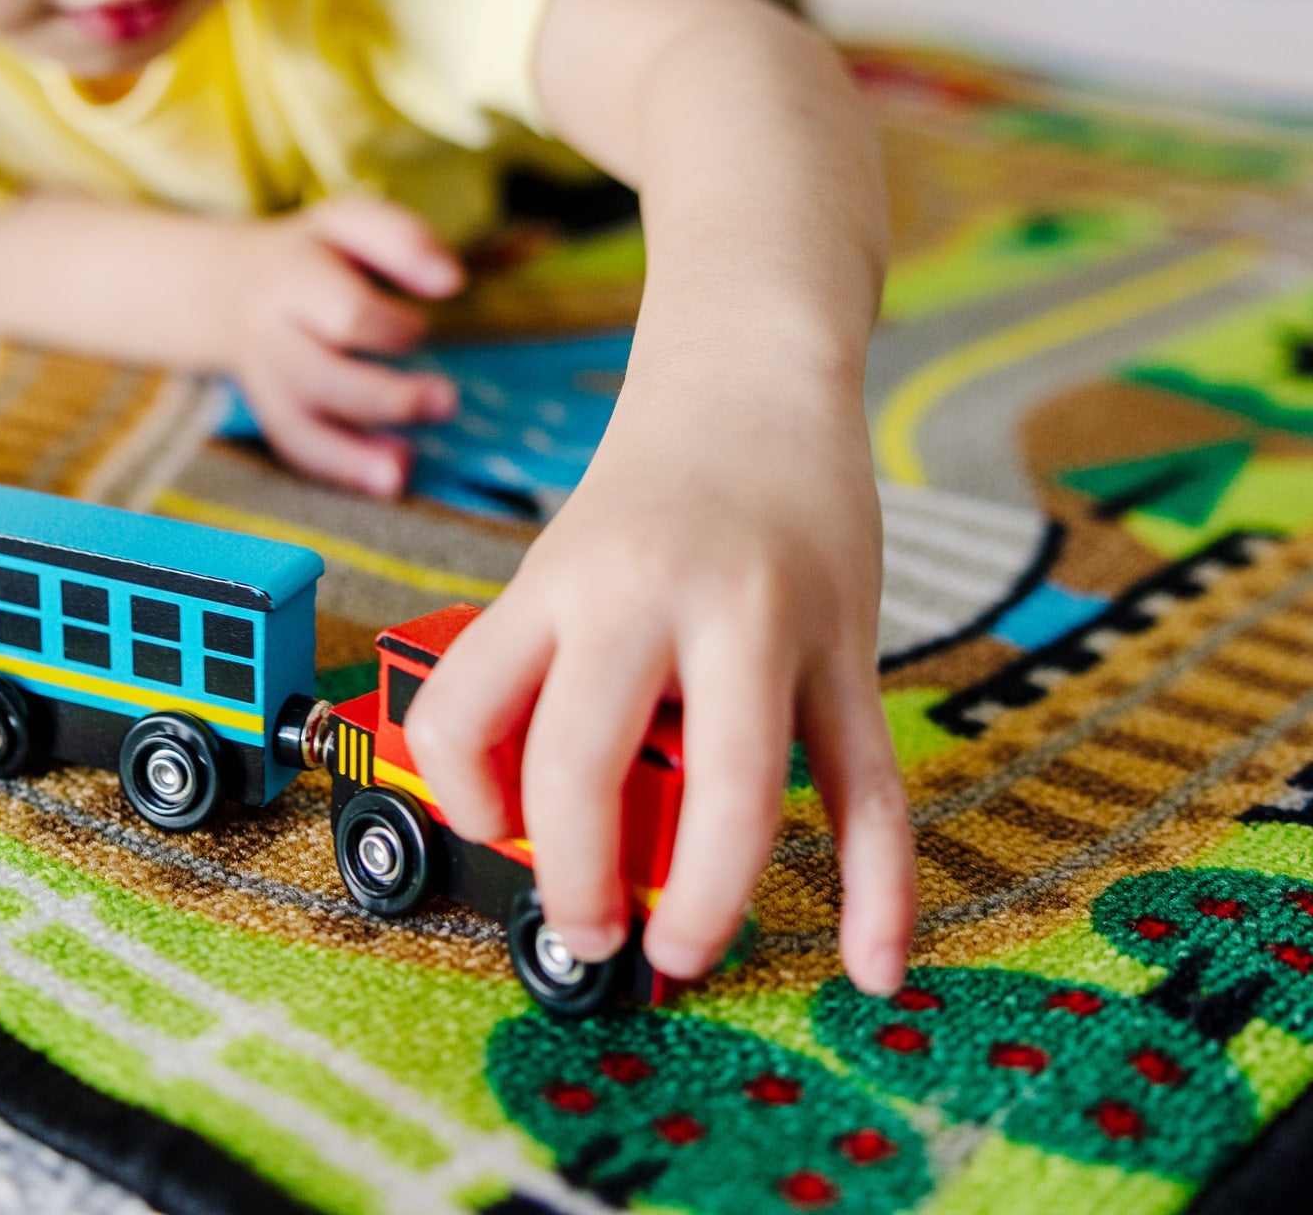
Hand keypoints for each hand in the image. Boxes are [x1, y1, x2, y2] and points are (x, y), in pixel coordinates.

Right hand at [223, 195, 464, 496]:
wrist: (226, 286)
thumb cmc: (313, 254)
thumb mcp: (351, 222)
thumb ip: (403, 239)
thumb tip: (451, 280)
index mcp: (291, 276)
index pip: (344, 312)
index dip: (392, 327)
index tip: (421, 328)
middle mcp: (270, 333)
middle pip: (321, 377)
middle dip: (386, 398)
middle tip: (447, 400)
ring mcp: (265, 381)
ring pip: (300, 426)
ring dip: (356, 454)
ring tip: (407, 467)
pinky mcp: (272, 414)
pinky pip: (299, 451)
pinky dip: (344, 471)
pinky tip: (391, 478)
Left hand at [403, 369, 914, 996]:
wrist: (755, 376)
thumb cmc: (653, 489)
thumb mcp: (569, 559)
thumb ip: (555, 668)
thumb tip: (541, 817)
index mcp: (560, 581)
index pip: (464, 709)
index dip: (460, 795)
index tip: (494, 826)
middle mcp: (648, 598)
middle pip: (581, 765)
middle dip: (574, 880)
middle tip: (586, 934)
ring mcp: (758, 623)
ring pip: (734, 791)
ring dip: (707, 899)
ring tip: (683, 950)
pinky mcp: (847, 646)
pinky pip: (869, 787)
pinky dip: (878, 887)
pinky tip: (872, 961)